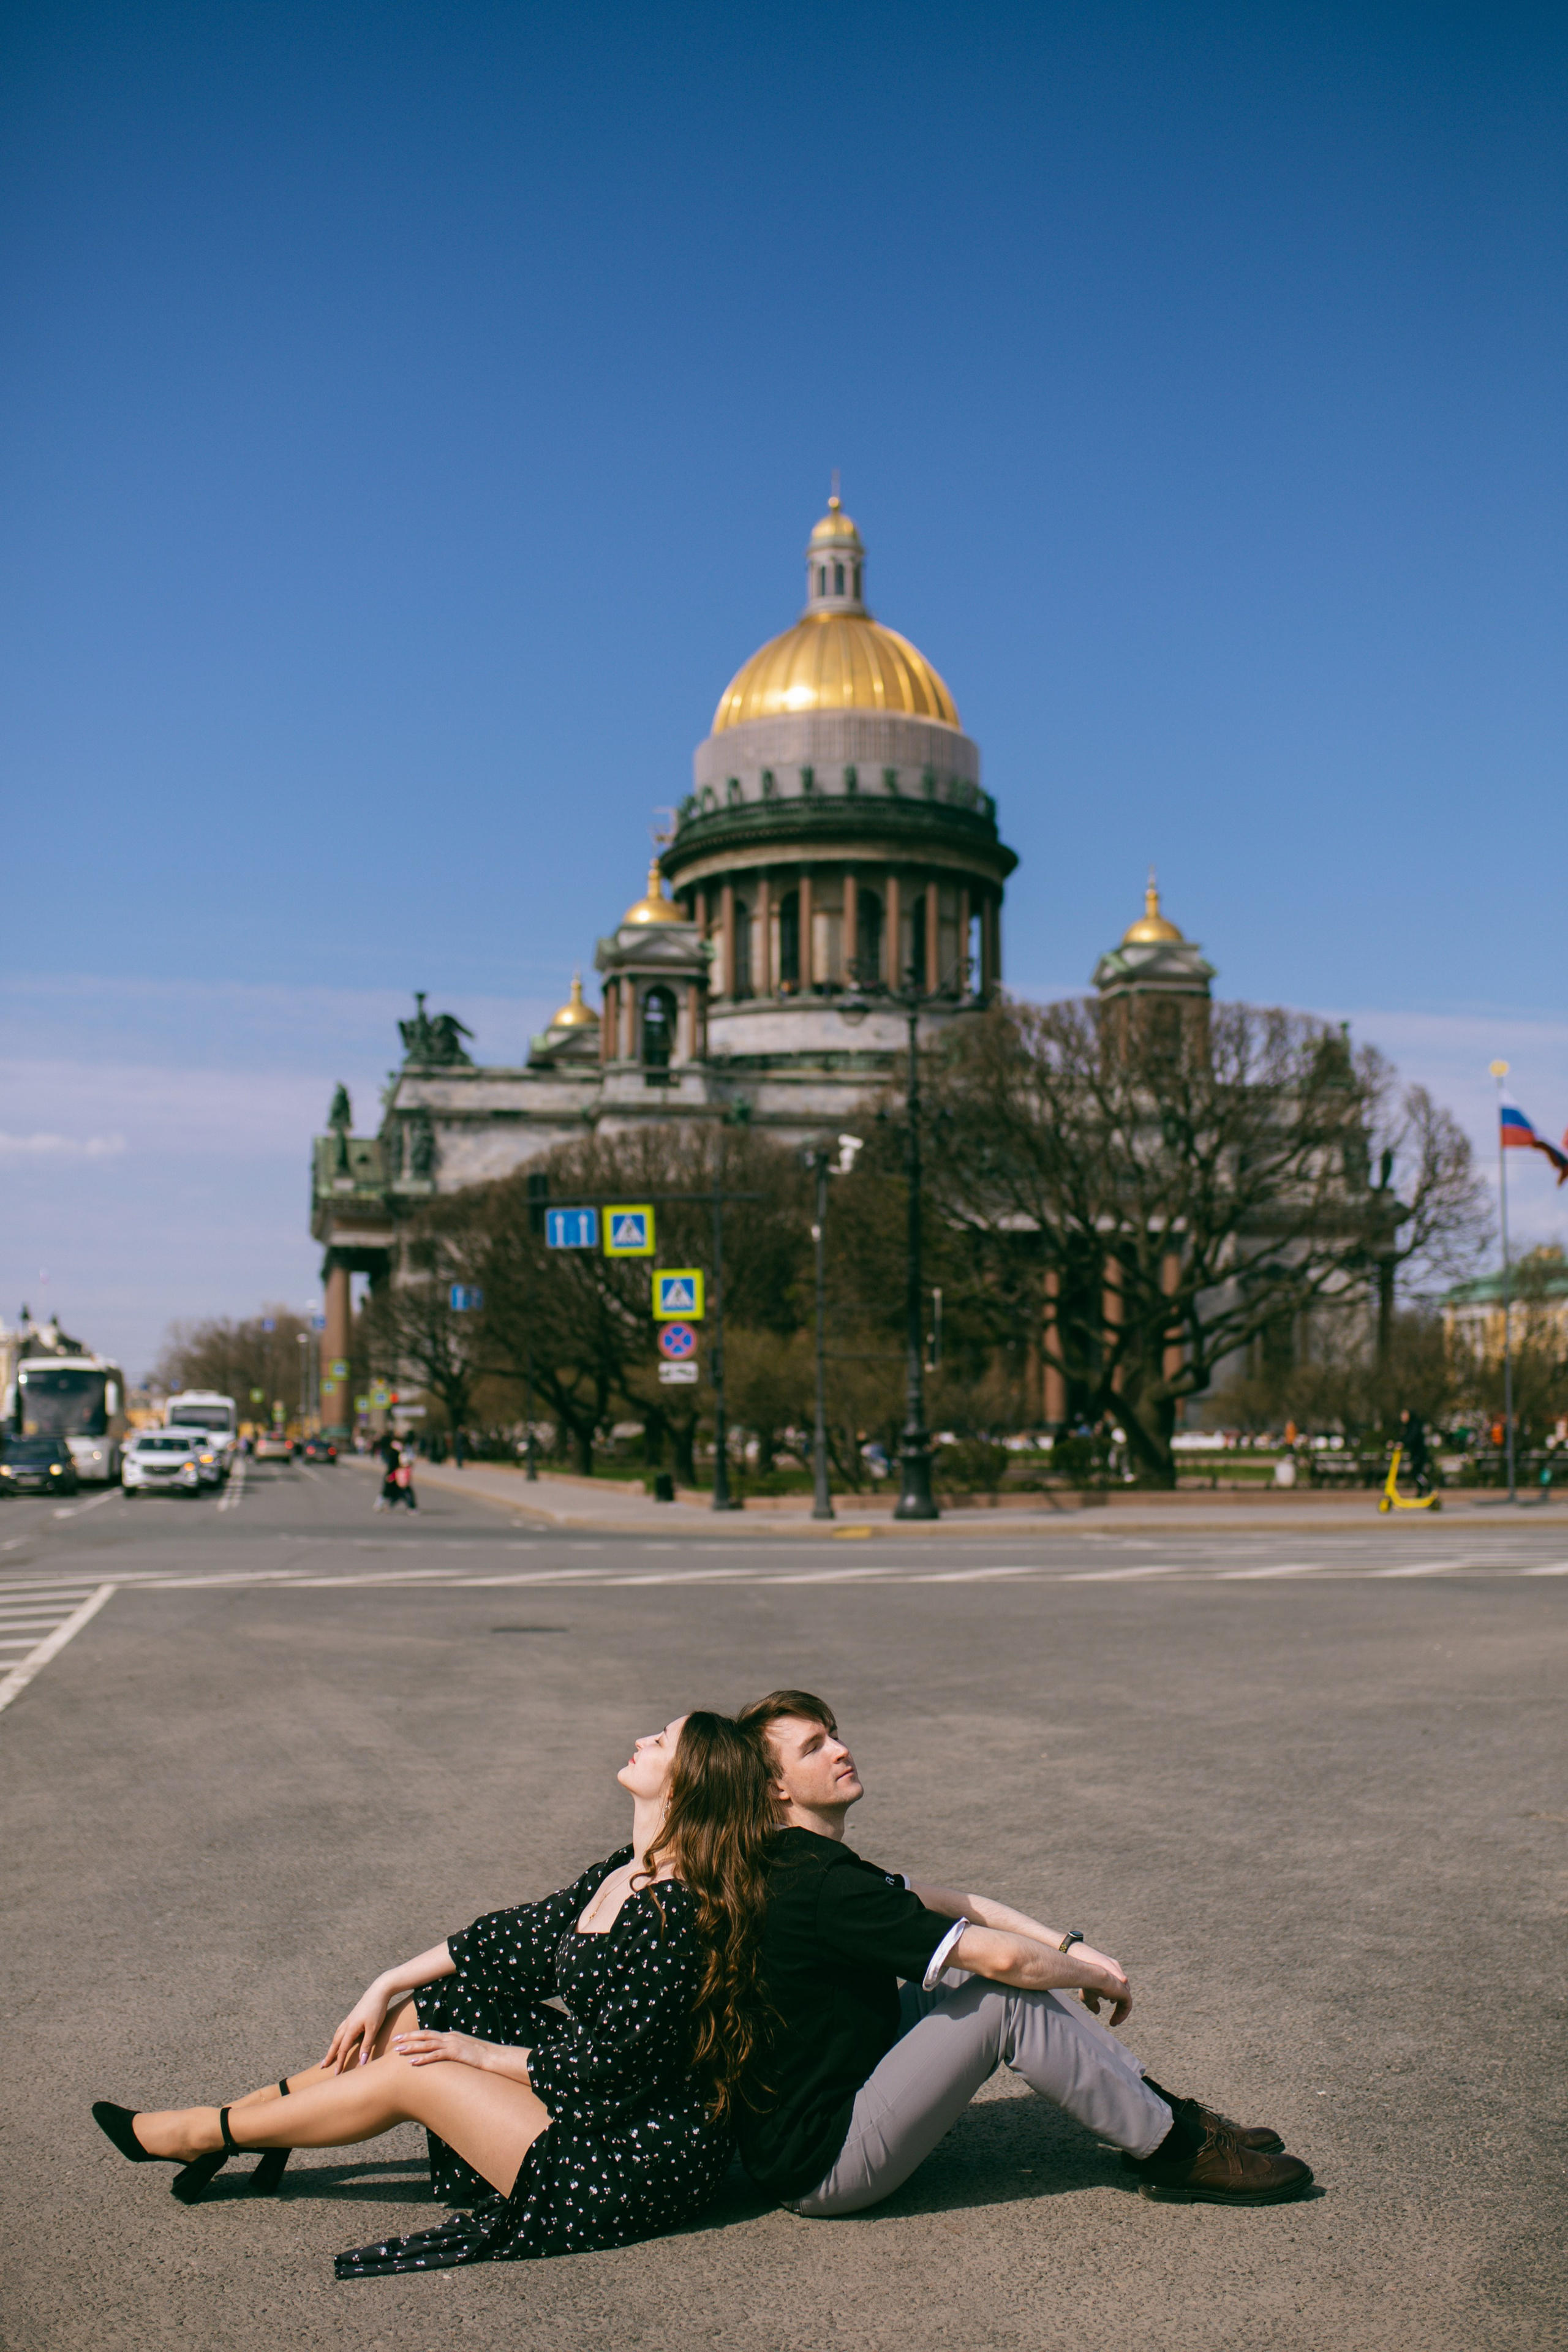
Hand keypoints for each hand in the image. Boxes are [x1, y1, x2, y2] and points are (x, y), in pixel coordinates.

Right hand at [322, 1980, 391, 2072]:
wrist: (379, 1991)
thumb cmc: (377, 2009)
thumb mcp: (373, 2029)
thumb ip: (367, 2045)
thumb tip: (361, 2062)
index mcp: (350, 2029)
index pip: (342, 2049)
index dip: (339, 2062)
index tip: (336, 2074)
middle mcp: (347, 2024)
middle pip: (335, 2043)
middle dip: (329, 2055)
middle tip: (322, 2066)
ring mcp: (349, 2019)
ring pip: (337, 2035)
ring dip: (332, 2046)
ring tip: (329, 2054)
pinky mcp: (353, 2016)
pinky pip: (341, 2029)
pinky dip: (337, 2037)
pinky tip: (340, 2037)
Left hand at [392, 2028, 508, 2072]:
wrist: (493, 2057)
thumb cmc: (479, 2056)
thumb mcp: (464, 2049)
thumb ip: (453, 2049)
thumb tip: (443, 2054)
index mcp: (450, 2036)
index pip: (429, 2033)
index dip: (414, 2035)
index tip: (401, 2037)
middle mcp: (449, 2037)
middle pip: (425, 2035)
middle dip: (408, 2037)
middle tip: (394, 2040)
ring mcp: (452, 2045)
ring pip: (428, 2044)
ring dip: (412, 2047)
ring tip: (398, 2051)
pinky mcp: (455, 2054)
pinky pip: (436, 2056)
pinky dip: (424, 2058)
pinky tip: (413, 2062)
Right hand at [1076, 1950, 1131, 2026]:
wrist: (1092, 1976)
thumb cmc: (1088, 1984)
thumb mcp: (1088, 1996)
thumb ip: (1093, 2004)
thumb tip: (1097, 2011)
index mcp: (1108, 1976)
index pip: (1113, 1987)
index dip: (1110, 1998)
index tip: (1101, 2009)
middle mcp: (1117, 1979)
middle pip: (1120, 1995)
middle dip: (1117, 2008)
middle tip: (1112, 2020)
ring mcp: (1122, 1986)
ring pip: (1124, 2001)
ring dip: (1119, 2013)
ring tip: (1113, 2023)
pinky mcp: (1125, 1992)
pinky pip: (1127, 2006)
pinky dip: (1122, 2014)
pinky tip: (1116, 2022)